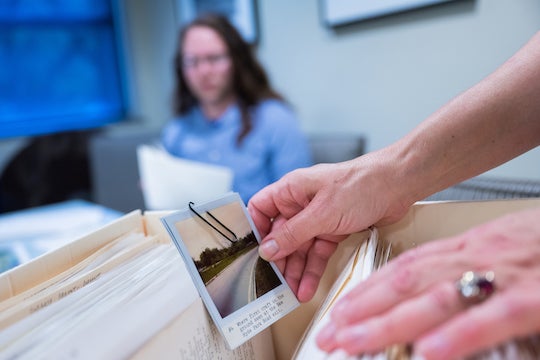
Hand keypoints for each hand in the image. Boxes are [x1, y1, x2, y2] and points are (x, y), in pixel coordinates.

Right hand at [248, 155, 410, 301]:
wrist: (398, 185)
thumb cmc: (361, 185)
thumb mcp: (322, 213)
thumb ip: (293, 234)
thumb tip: (268, 250)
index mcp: (291, 190)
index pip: (261, 208)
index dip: (254, 230)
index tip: (252, 253)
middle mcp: (301, 204)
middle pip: (280, 235)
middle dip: (277, 260)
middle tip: (272, 284)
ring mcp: (318, 218)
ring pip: (299, 248)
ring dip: (295, 270)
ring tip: (290, 293)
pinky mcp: (334, 230)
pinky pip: (317, 253)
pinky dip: (313, 270)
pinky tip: (307, 287)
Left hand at [316, 206, 539, 359]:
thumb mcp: (504, 249)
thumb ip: (468, 270)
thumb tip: (434, 301)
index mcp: (471, 246)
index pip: (406, 266)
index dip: (368, 289)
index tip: (340, 309)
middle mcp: (479, 255)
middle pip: (408, 282)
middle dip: (364, 310)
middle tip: (330, 333)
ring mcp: (507, 273)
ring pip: (438, 297)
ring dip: (392, 322)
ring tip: (355, 342)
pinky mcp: (538, 294)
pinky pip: (496, 315)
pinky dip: (461, 334)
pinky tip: (429, 352)